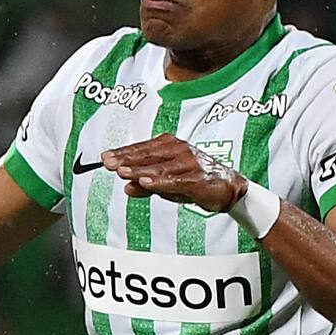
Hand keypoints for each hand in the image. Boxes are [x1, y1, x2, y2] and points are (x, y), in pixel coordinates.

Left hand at [102, 134, 247, 214]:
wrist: (230, 188)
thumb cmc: (196, 181)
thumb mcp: (167, 184)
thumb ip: (147, 184)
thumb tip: (126, 187)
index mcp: (170, 146)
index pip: (142, 149)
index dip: (123, 153)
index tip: (105, 157)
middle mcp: (179, 150)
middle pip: (148, 155)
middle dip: (126, 159)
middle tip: (108, 163)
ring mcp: (190, 163)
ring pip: (160, 168)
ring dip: (140, 170)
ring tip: (123, 172)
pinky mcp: (199, 179)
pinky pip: (177, 181)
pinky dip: (161, 182)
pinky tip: (147, 183)